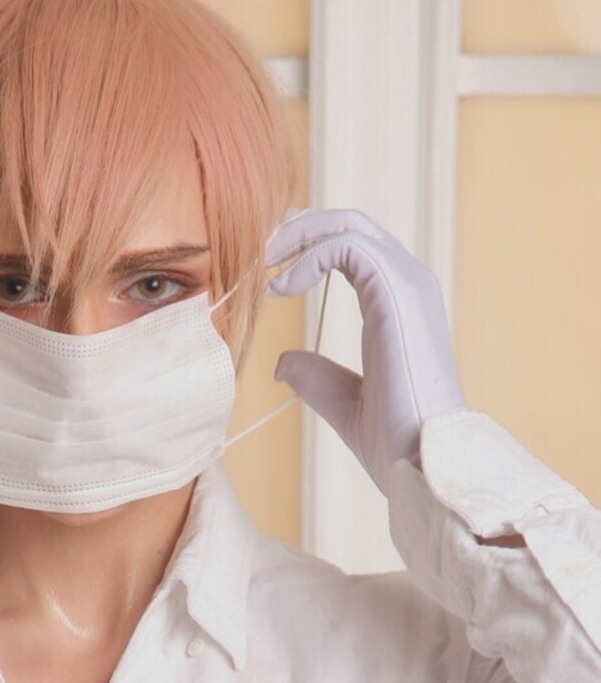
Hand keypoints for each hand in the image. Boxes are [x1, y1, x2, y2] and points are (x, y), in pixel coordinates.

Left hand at [263, 207, 466, 496]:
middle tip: (261, 255)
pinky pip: (347, 246)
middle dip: (300, 230)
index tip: (271, 279)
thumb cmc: (395, 441)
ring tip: (265, 266)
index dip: (309, 250)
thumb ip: (316, 377)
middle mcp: (408, 284)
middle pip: (351, 225)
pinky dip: (307, 258)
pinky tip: (281, 289)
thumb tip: (281, 363)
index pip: (356, 250)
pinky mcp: (398, 291)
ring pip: (349, 225)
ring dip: (299, 237)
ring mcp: (407, 283)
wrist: (421, 458)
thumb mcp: (343, 403)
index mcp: (399, 305)